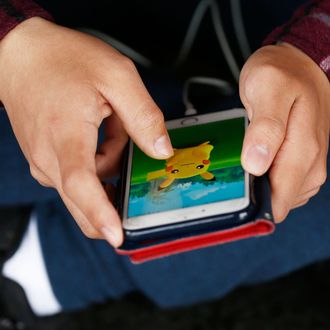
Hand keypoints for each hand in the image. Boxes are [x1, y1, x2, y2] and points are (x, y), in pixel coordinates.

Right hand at [0, 17, 172, 245]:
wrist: (20, 53)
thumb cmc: (63, 60)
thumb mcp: (116, 76)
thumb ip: (143, 116)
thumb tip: (161, 151)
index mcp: (66, 135)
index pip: (81, 186)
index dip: (100, 214)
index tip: (117, 237)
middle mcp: (49, 156)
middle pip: (82, 200)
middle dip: (113, 194)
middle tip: (130, 162)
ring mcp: (44, 161)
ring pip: (88, 185)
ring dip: (110, 163)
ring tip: (110, 125)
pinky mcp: (45, 159)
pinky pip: (78, 175)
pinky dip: (97, 161)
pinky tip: (100, 134)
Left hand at [240, 43, 329, 221]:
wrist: (299, 64)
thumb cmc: (283, 74)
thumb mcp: (268, 90)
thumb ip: (266, 128)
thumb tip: (257, 165)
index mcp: (303, 150)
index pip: (281, 201)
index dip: (254, 204)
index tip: (232, 196)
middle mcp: (310, 163)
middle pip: (279, 202)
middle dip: (253, 196)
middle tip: (231, 175)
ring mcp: (308, 164)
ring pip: (281, 196)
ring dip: (259, 188)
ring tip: (241, 166)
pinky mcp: (301, 161)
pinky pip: (282, 184)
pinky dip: (266, 179)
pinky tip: (254, 163)